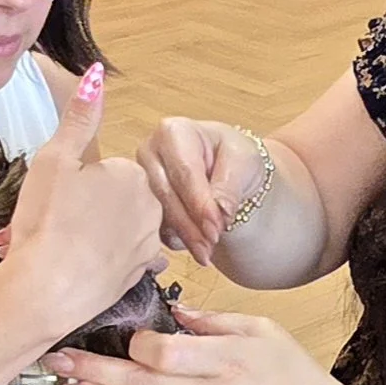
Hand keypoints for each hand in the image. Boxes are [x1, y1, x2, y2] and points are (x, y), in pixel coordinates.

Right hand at [2, 67, 166, 336]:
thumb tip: (96, 74)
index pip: (108, 171)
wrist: (46, 289)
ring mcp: (149, 244)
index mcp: (134, 175)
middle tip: (52, 221)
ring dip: (91, 237)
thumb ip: (80, 117)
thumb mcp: (55, 158)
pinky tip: (78, 266)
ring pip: (118, 231)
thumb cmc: (46, 220)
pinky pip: (122, 260)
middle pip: (116, 200)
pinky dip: (102, 262)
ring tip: (58, 246)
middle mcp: (151, 208)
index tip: (57, 198)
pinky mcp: (140, 275)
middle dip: (87, 210)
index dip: (78, 184)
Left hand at [43, 305, 352, 384]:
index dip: (137, 344)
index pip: (165, 351)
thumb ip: (217, 321)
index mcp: (227, 359)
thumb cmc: (298, 377)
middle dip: (95, 369)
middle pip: (144, 382)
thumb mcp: (266, 332)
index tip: (124, 338)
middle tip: (58, 359)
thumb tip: (174, 310)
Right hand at [138, 117, 268, 263]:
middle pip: (166, 194)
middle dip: (191, 225)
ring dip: (184, 237)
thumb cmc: (234, 157)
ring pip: (158, 213)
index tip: (217, 227)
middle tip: (212, 245)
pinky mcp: (142, 202)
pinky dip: (177, 239)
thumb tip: (219, 212)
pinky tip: (195, 245)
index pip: (184, 171)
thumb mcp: (243, 162)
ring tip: (207, 253)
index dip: (200, 203)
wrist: (228, 170)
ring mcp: (142, 178)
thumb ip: (230, 186)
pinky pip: (154, 225)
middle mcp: (150, 151)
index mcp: (174, 131)